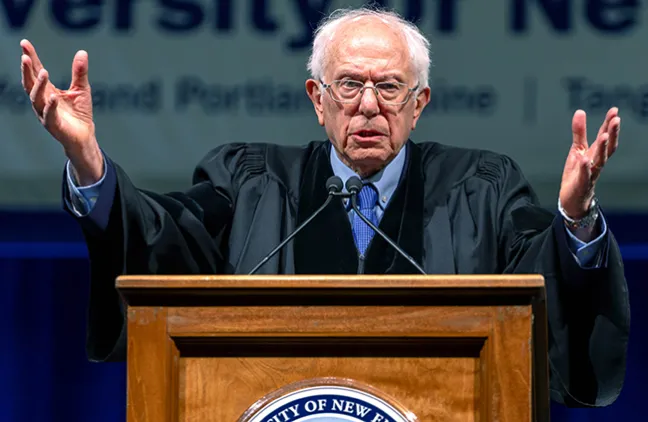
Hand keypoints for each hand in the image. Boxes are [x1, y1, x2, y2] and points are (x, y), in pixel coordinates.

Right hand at [20, 39, 102, 184]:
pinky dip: (50, 106)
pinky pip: (49, 115)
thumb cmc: (80, 113)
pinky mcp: (53, 125)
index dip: (31, 57)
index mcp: (47, 90)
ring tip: (43, 72)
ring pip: (36, 98)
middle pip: (30, 83)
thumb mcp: (81, 88)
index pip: (36, 71)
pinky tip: (53, 96)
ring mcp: (45, 113)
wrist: (84, 136)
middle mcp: (42, 100)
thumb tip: (82, 52)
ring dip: (39, 85)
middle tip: (26, 56)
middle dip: (27, 70)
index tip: (24, 43)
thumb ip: (79, 72)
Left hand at [559, 107, 619, 219]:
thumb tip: (580, 111)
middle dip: (612, 134)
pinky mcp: (582, 183)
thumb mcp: (577, 149)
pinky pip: (585, 175)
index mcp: (595, 152)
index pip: (605, 136)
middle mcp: (596, 162)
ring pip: (600, 160)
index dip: (609, 124)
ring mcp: (591, 173)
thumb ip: (579, 132)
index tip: (614, 110)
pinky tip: (584, 159)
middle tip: (616, 120)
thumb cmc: (578, 172)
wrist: (573, 198)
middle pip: (607, 147)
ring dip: (602, 148)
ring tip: (603, 136)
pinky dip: (585, 167)